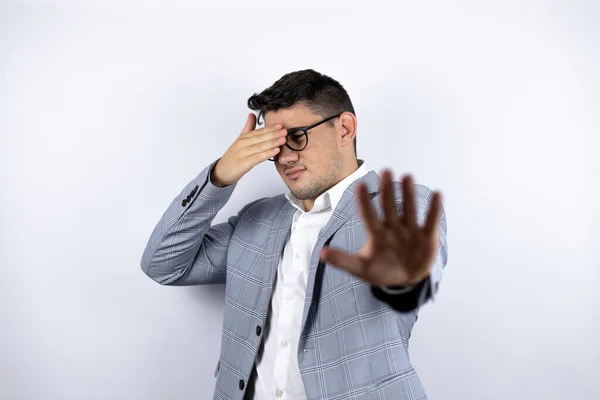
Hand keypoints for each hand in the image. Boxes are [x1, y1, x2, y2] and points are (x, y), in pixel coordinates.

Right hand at [211, 113, 287, 186]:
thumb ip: (248, 128)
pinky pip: (258, 157)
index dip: (270, 128)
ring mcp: (243, 153)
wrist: (222, 171)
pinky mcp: (244, 163)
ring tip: (283, 140)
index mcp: (243, 138)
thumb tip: (252, 114)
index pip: (258, 131)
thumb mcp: (240, 140)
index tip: (280, 125)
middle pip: (260, 138)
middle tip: (285, 131)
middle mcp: (243, 144)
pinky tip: (276, 151)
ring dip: (272, 143)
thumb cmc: (233, 156)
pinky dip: (267, 154)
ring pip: (260, 146)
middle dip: (274, 134)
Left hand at [320, 171, 441, 286]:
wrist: (405, 280)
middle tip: (386, 171)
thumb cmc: (381, 270)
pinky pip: (430, 221)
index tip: (360, 185)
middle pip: (389, 206)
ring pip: (408, 209)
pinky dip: (434, 210)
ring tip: (407, 177)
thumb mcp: (361, 268)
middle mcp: (392, 227)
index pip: (368, 215)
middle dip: (387, 190)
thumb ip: (343, 261)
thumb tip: (321, 254)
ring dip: (408, 194)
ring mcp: (410, 230)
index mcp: (376, 233)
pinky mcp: (426, 236)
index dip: (365, 202)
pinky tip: (437, 194)